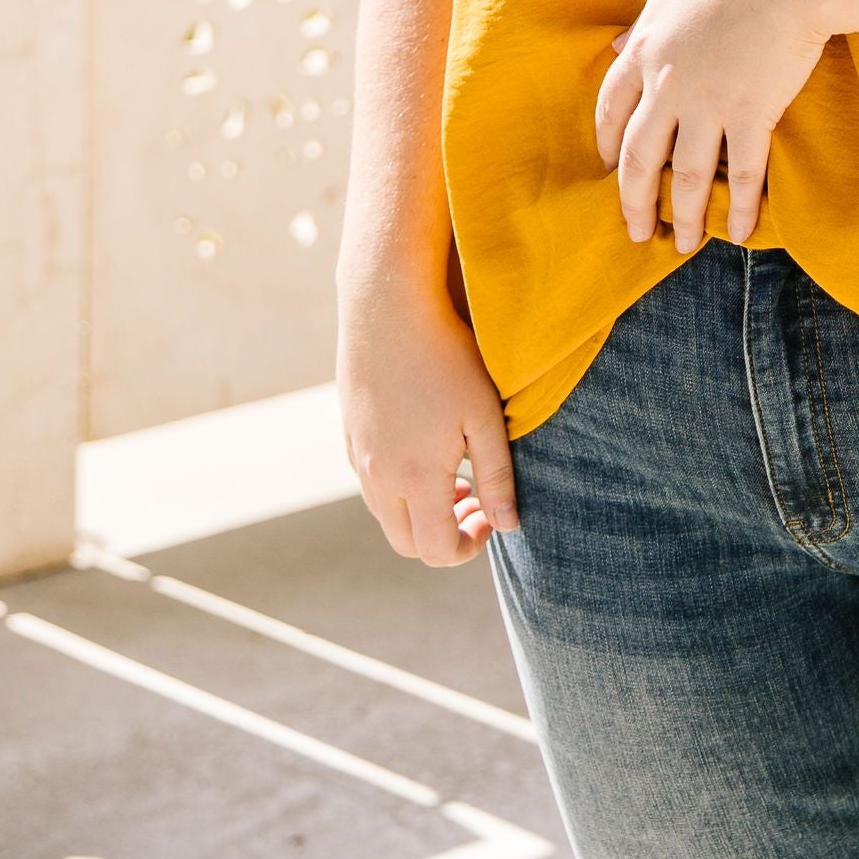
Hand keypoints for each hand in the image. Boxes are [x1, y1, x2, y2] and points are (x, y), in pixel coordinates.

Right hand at [338, 282, 516, 565]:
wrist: (387, 308)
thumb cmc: (446, 357)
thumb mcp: (485, 415)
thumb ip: (497, 477)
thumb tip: (508, 525)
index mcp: (416, 479)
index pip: (437, 551)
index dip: (468, 547)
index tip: (489, 516)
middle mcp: (379, 478)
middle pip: (407, 544)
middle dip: (442, 537)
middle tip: (474, 500)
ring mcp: (359, 458)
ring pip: (386, 515)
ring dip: (419, 512)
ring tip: (454, 473)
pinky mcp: (350, 437)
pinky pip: (372, 484)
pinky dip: (399, 487)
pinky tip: (424, 448)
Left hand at [596, 0, 831, 253]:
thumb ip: (646, 21)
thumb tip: (618, 43)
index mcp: (646, 47)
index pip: (611, 107)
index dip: (608, 143)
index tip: (610, 167)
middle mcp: (668, 83)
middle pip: (639, 155)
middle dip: (634, 200)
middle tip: (637, 230)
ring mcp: (708, 102)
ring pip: (686, 175)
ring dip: (683, 215)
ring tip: (684, 243)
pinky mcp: (752, 113)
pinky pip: (741, 174)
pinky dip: (739, 208)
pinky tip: (738, 231)